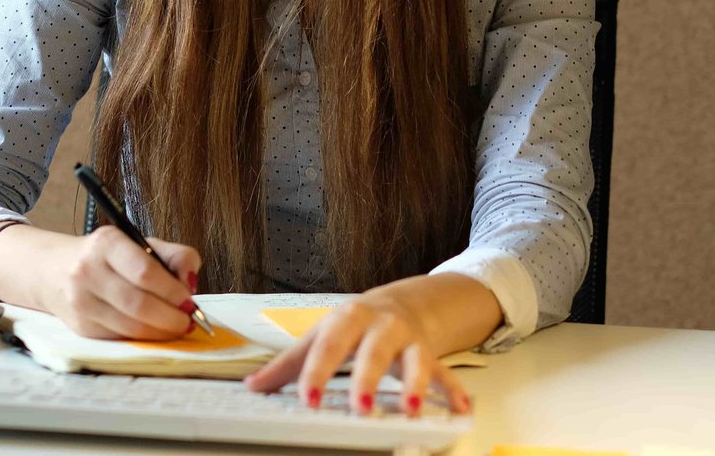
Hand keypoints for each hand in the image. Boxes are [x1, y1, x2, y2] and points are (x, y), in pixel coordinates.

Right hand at [44, 225, 201, 340]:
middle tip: (188, 322)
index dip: (173, 292)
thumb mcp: (140, 243)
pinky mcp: (80, 327)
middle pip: (139, 304)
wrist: (54, 270)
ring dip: (161, 332)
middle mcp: (88, 271)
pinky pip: (120, 337)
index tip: (190, 302)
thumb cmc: (106, 257)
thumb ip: (175, 256)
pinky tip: (153, 332)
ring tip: (176, 328)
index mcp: (107, 243)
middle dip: (171, 318)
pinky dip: (143, 338)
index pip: (146, 273)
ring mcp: (81, 302)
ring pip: (130, 326)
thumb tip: (191, 283)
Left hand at [242, 282, 472, 418]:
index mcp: (347, 320)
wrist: (401, 303)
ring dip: (415, 384)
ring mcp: (408, 340)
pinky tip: (462, 410)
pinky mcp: (431, 354)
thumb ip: (288, 364)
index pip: (328, 347)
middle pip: (373, 351)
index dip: (317, 373)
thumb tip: (252, 387)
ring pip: (414, 359)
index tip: (306, 398)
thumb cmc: (354, 325)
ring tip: (411, 411)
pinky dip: (455, 391)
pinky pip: (446, 372)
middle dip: (367, 379)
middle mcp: (380, 327)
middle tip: (360, 408)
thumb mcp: (321, 336)